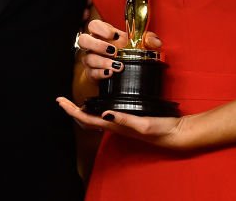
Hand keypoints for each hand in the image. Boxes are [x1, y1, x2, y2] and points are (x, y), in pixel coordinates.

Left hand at [55, 97, 187, 148]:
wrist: (175, 134)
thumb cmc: (160, 130)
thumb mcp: (143, 124)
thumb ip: (125, 120)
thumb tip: (104, 114)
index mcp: (115, 126)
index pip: (87, 119)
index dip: (72, 110)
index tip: (60, 101)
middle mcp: (115, 125)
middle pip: (87, 119)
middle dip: (73, 110)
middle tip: (62, 100)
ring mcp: (121, 123)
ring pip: (95, 118)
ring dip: (83, 110)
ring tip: (76, 101)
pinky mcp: (129, 119)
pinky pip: (107, 115)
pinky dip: (98, 108)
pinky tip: (101, 103)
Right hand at [75, 19, 161, 81]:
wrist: (119, 71)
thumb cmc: (126, 52)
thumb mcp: (137, 44)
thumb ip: (147, 39)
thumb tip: (157, 42)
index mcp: (102, 33)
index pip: (94, 25)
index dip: (101, 29)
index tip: (115, 35)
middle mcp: (93, 45)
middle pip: (84, 40)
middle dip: (98, 45)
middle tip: (114, 51)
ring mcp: (90, 59)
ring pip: (88, 58)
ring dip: (103, 61)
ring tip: (118, 66)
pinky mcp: (91, 73)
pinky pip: (91, 73)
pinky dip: (100, 73)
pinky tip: (110, 73)